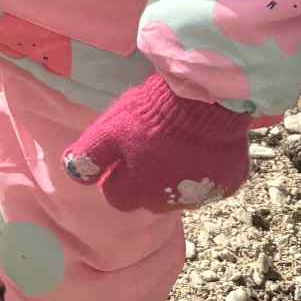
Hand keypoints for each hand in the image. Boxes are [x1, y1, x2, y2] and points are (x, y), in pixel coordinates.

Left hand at [64, 74, 250, 214]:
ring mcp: (203, 195)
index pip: (117, 197)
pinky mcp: (228, 182)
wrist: (205, 98)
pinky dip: (206, 169)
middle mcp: (170, 202)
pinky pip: (212, 182)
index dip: (117, 176)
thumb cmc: (152, 114)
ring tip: (177, 143)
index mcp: (138, 192)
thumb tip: (72, 174)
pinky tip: (203, 146)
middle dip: (146, 178)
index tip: (122, 155)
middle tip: (151, 146)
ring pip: (180, 192)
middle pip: (149, 197)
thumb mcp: (109, 129)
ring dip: (176, 176)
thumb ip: (89, 156)